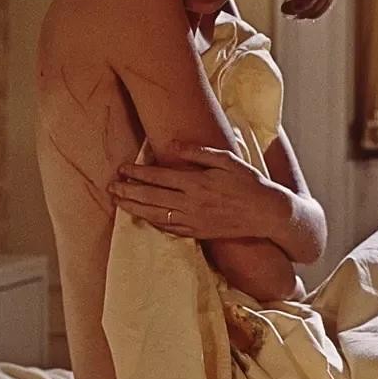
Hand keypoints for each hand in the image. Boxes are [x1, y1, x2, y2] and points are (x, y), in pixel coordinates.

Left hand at [107, 141, 283, 239]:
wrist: (266, 213)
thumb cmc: (249, 183)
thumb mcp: (228, 160)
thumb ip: (200, 153)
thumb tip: (175, 146)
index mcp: (198, 183)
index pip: (160, 177)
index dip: (138, 173)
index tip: (122, 168)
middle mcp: (192, 203)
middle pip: (152, 197)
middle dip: (128, 191)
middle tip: (111, 186)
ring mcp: (194, 220)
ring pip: (156, 215)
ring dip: (134, 208)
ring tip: (117, 201)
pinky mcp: (198, 232)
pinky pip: (169, 228)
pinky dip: (152, 222)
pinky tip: (141, 216)